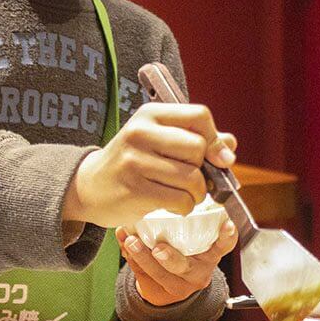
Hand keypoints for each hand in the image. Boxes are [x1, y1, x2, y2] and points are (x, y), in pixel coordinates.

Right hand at [62, 102, 237, 227]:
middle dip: (204, 169)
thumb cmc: (133, 161)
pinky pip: (180, 201)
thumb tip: (229, 146)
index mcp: (150, 114)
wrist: (90, 186)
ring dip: (196, 193)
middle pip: (198, 148)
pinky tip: (172, 203)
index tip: (217, 157)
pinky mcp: (135, 190)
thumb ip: (194, 138)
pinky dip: (184, 206)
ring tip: (183, 193)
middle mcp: (141, 133)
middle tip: (194, 179)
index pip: (199, 115)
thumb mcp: (158, 140)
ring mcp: (135, 162)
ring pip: (192, 178)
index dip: (215, 139)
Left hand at [118, 220, 237, 305]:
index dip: (227, 236)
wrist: (170, 284)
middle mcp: (199, 270)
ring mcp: (180, 284)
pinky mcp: (160, 291)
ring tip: (130, 242)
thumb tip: (176, 192)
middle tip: (158, 249)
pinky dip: (131, 259)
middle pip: (186, 266)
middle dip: (171, 258)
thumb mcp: (194, 237)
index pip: (225, 245)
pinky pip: (144, 277)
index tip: (226, 224)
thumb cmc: (184, 249)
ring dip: (143, 257)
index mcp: (211, 253)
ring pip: (161, 275)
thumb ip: (186, 219)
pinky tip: (122, 243)